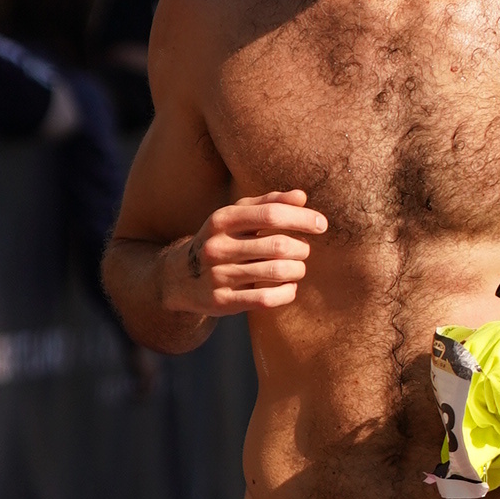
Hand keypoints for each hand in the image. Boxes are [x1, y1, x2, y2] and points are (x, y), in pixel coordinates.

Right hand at [162, 191, 327, 315]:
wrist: (178, 277)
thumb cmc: (220, 240)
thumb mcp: (236, 216)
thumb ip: (269, 203)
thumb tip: (302, 197)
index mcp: (222, 219)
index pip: (271, 214)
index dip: (302, 218)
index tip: (321, 224)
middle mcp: (217, 246)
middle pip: (279, 245)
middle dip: (302, 248)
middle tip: (304, 250)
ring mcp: (218, 276)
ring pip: (276, 272)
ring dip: (298, 270)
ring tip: (297, 268)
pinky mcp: (221, 301)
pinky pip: (266, 299)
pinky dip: (287, 293)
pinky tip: (289, 287)